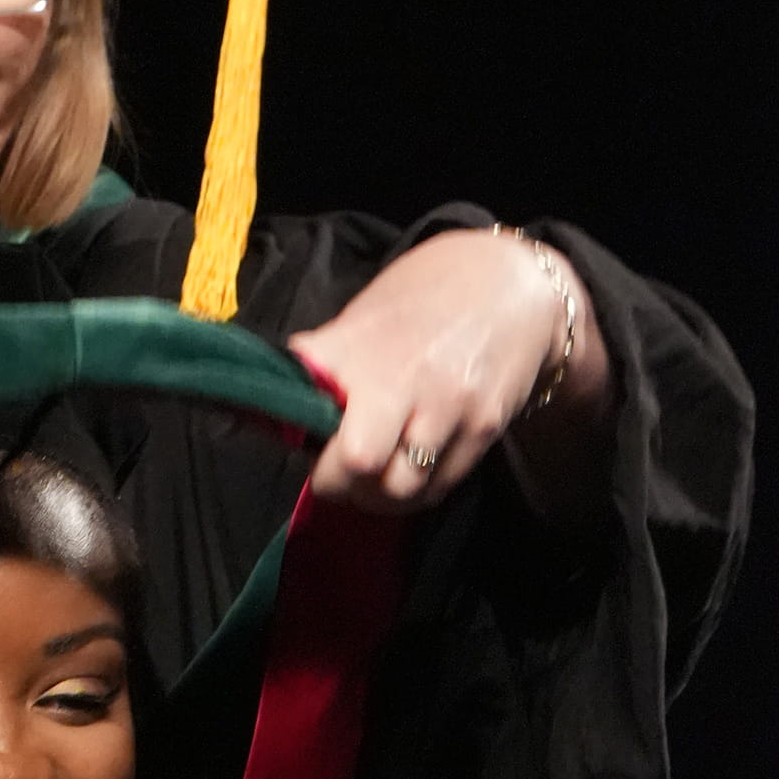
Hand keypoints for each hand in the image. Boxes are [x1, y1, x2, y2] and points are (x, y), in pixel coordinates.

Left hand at [291, 228, 606, 517]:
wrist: (513, 282)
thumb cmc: (424, 298)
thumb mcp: (364, 317)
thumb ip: (323, 365)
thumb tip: (265, 408)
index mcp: (362, 350)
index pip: (310, 415)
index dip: (309, 450)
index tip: (313, 450)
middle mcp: (405, 380)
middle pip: (357, 464)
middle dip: (342, 483)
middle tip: (342, 476)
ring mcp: (448, 407)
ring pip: (400, 489)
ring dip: (380, 496)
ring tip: (377, 478)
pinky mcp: (483, 428)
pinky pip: (440, 486)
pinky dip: (419, 491)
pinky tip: (413, 470)